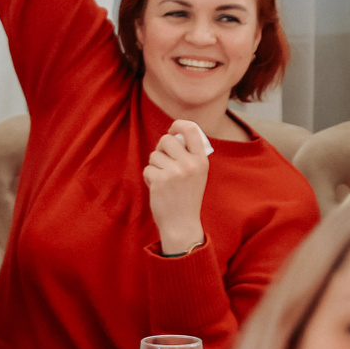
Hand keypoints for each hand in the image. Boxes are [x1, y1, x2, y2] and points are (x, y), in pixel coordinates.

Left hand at [143, 121, 210, 254]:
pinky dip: (149, 178)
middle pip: (166, 140)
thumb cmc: (187, 196)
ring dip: (155, 166)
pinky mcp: (160, 180)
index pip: (191, 129)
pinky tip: (158, 189)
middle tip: (164, 161)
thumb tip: (173, 135)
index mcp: (201, 160)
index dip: (178, 125)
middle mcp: (190, 164)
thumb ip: (189, 155)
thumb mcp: (197, 173)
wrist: (182, 224)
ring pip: (154, 155)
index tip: (172, 130)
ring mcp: (175, 172)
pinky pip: (147, 169)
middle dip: (160, 148)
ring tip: (164, 181)